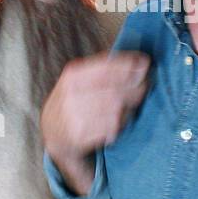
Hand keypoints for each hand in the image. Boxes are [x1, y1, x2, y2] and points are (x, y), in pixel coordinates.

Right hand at [41, 50, 150, 192]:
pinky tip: (119, 120)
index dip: (129, 65)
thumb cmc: (73, 101)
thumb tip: (138, 62)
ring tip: (131, 105)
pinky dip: (120, 124)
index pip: (106, 67)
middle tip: (145, 86)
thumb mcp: (80, 78)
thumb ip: (104, 68)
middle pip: (115, 90)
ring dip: (128, 107)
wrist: (52, 132)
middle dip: (135, 87)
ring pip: (115, 110)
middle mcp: (72, 95)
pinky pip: (111, 127)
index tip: (145, 63)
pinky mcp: (81, 136)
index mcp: (73, 76)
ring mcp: (75, 117)